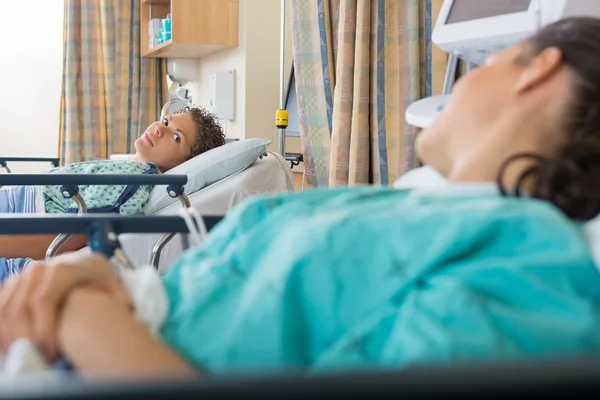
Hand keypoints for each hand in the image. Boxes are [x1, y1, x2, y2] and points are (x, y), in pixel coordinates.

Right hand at [0, 252, 131, 361]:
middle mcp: (38, 270)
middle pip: (21, 308)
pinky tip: (15, 345)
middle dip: (28, 339)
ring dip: (13, 337)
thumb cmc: (97, 277)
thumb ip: (118, 296)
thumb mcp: (112, 282)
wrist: (83, 263)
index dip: (44, 329)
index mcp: (62, 269)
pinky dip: (4, 329)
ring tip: (31, 354)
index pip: (44, 300)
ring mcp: (22, 276)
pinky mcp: (12, 284)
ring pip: (6, 310)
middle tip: (41, 358)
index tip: (53, 350)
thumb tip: (126, 307)